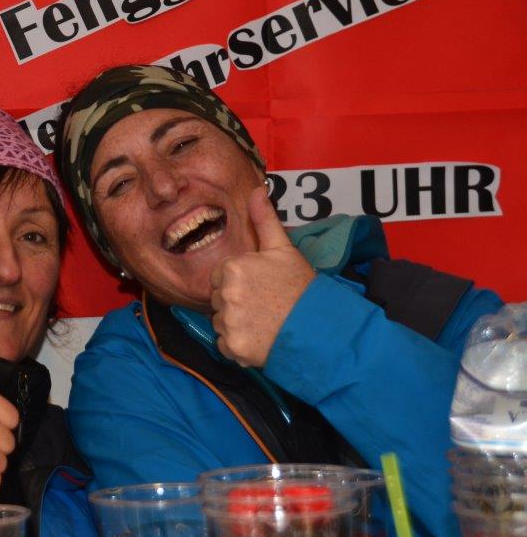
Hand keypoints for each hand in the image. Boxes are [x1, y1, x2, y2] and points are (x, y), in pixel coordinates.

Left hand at [209, 186, 314, 366]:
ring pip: (220, 322)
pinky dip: (238, 345)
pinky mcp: (232, 347)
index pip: (220, 276)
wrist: (319, 326)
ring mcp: (228, 322)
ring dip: (236, 324)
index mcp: (233, 267)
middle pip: (218, 299)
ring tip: (264, 322)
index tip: (260, 288)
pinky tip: (259, 338)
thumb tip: (256, 189)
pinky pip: (224, 345)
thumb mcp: (283, 249)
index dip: (239, 282)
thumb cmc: (301, 287)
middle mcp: (225, 294)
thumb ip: (264, 219)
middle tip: (264, 305)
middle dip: (235, 302)